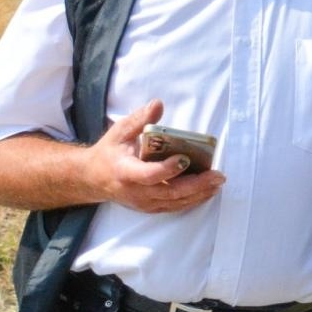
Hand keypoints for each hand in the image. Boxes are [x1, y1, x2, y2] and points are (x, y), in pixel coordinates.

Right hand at [87, 99, 224, 213]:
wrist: (94, 179)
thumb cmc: (109, 152)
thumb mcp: (120, 132)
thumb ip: (140, 119)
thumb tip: (158, 104)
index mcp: (126, 172)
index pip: (149, 174)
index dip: (168, 169)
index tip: (185, 158)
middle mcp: (136, 191)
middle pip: (169, 192)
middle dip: (196, 185)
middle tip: (217, 175)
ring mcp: (144, 203)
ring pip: (175, 202)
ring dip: (199, 193)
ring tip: (218, 182)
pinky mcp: (150, 207)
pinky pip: (174, 206)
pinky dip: (192, 200)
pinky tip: (208, 191)